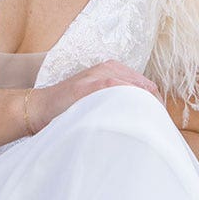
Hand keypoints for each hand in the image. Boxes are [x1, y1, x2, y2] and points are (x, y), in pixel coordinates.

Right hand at [26, 60, 162, 133]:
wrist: (39, 108)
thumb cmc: (69, 109)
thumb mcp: (98, 101)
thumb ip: (119, 103)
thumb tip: (144, 121)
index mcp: (114, 70)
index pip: (147, 86)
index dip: (156, 106)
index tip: (158, 125)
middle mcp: (109, 68)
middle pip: (146, 88)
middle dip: (154, 109)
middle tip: (157, 131)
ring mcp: (98, 75)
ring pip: (135, 89)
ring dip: (144, 109)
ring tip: (148, 129)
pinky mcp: (88, 85)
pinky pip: (117, 89)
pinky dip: (128, 104)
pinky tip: (132, 119)